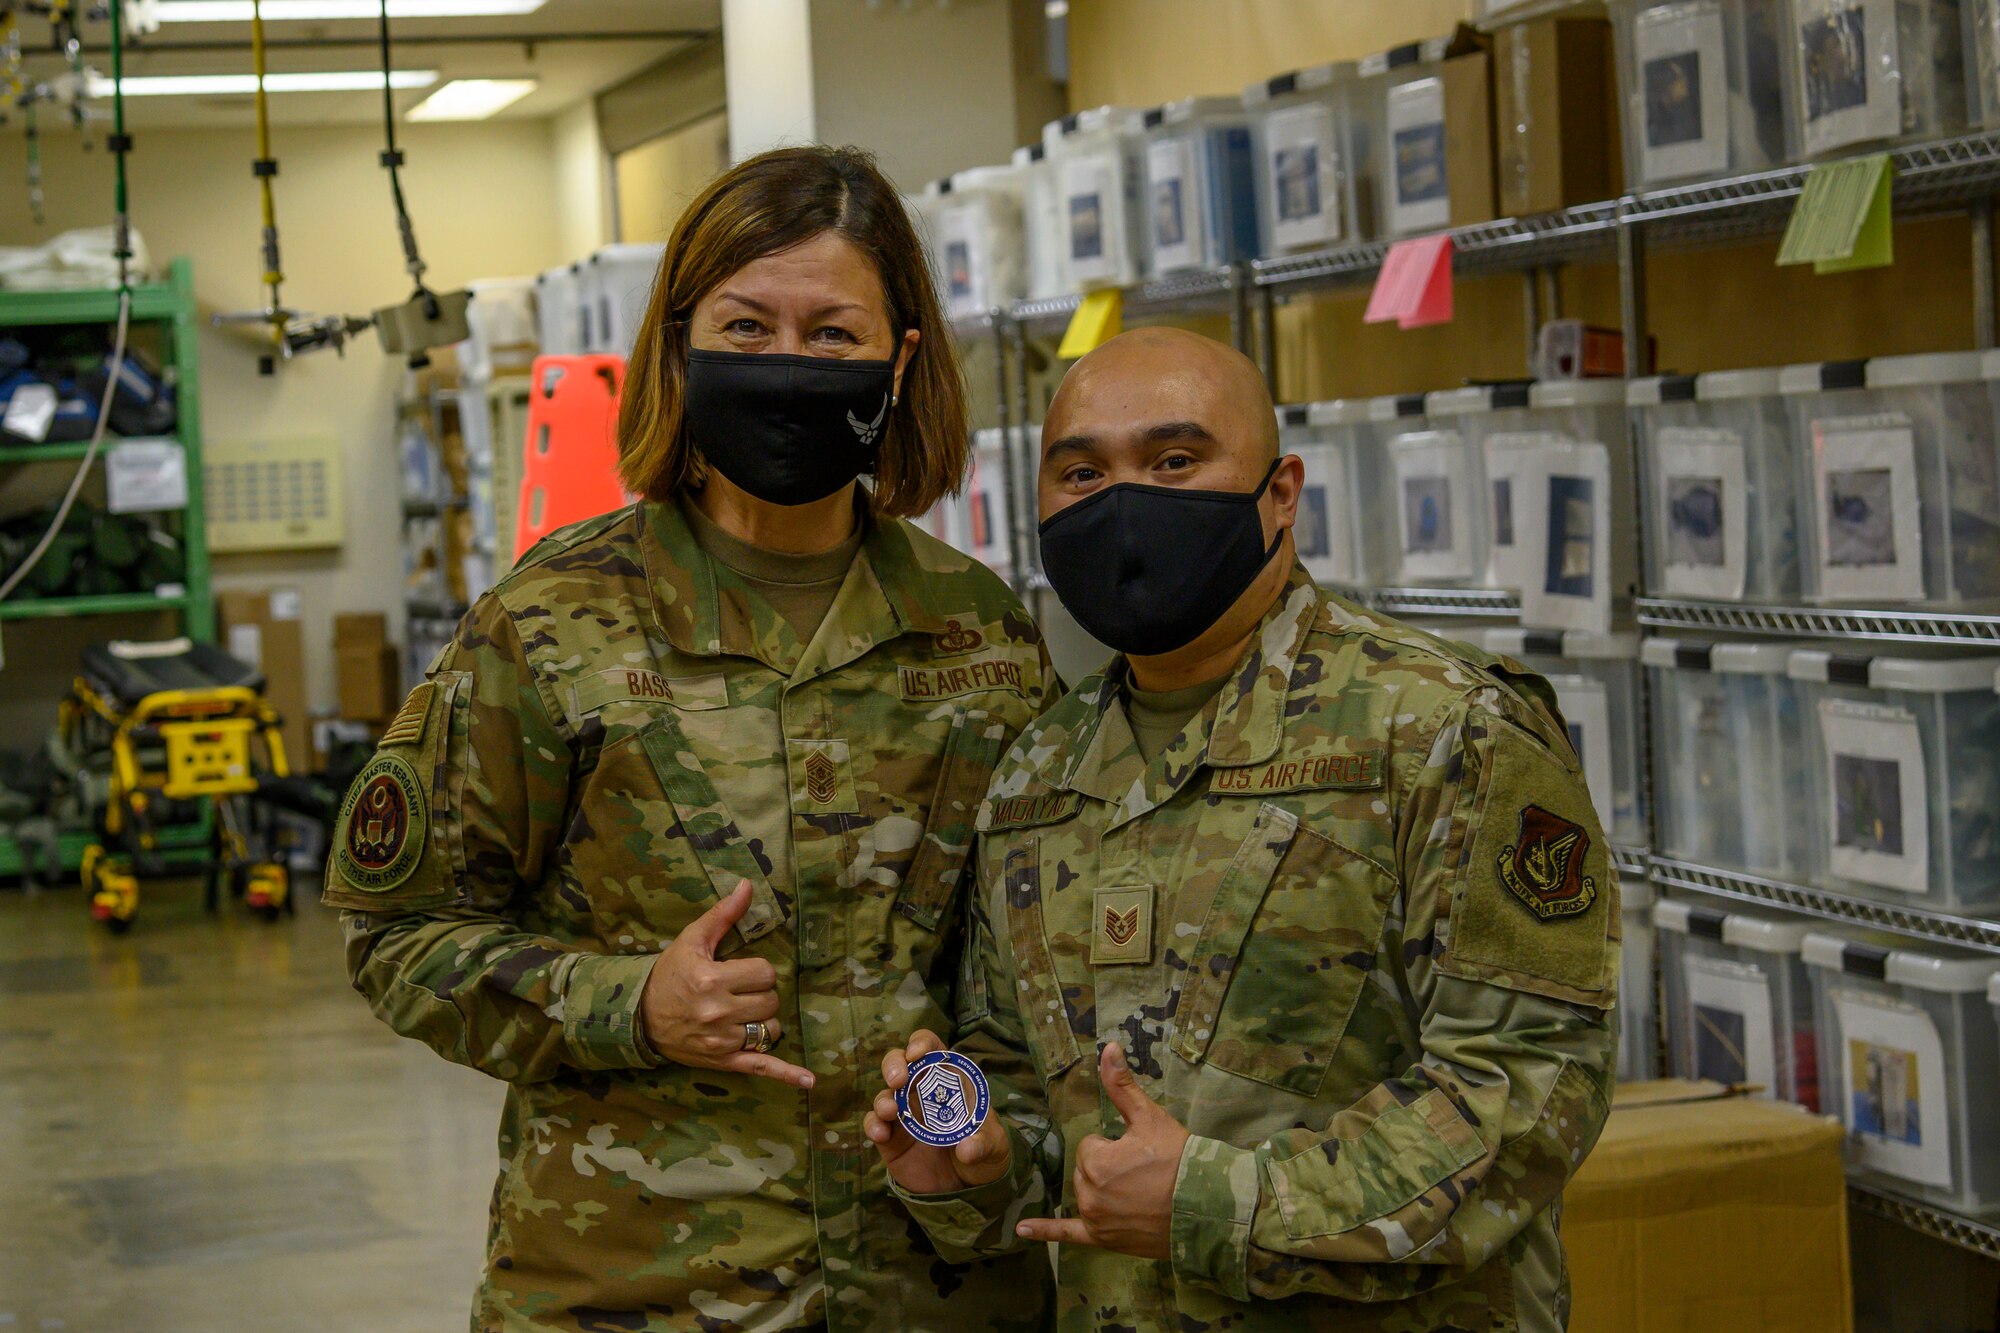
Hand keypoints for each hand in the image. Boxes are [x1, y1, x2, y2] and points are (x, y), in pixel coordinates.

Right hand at [640, 880, 813, 1087]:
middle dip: (761, 994)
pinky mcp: (723, 1062)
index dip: (759, 971)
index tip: (741, 972)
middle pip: (771, 1001)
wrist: (638, 1018)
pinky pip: (761, 1067)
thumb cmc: (669, 975)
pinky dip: (786, 1074)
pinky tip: (808, 1081)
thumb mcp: (692, 941)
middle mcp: (718, 1012)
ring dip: (764, 1022)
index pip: (766, 973)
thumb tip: (748, 885)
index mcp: (712, 980)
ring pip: (771, 1029)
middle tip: (740, 992)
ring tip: (744, 1015)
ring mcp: (722, 1041)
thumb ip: (723, 914)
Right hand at [864, 1028, 1012, 1194]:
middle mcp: (921, 1092)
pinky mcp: (891, 1139)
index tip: (916, 1053)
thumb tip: (967, 1149)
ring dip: (884, 1099)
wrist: (968, 1186)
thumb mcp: (994, 1146)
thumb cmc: (983, 1151)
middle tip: (898, 1079)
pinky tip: (880, 1134)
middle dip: (894, 1064)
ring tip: (890, 1112)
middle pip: (900, 1063)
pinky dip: (873, 1125)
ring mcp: (904, 1114)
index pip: (932, 1049)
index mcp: (948, 1081)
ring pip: (885, 1094)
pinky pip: (875, 1124)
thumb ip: (983, 1144)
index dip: (922, 1044)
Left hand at [1016, 1042, 1187, 1258]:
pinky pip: (1067, 1234)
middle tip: (1143, 1174)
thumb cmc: (1178, 1159)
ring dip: (1101, 1190)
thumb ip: (1121, 1085)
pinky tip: (1021, 1228)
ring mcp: (1096, 1220)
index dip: (1115, 1147)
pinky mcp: (1103, 1239)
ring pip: (1085, 1194)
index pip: (1090, 1146)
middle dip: (1108, 1168)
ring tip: (1137, 1193)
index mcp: (1096, 1162)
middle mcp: (1089, 1193)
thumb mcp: (1148, 1117)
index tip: (1140, 1155)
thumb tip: (1108, 1047)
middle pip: (1086, 1171)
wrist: (1205, 1207)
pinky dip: (1045, 1231)